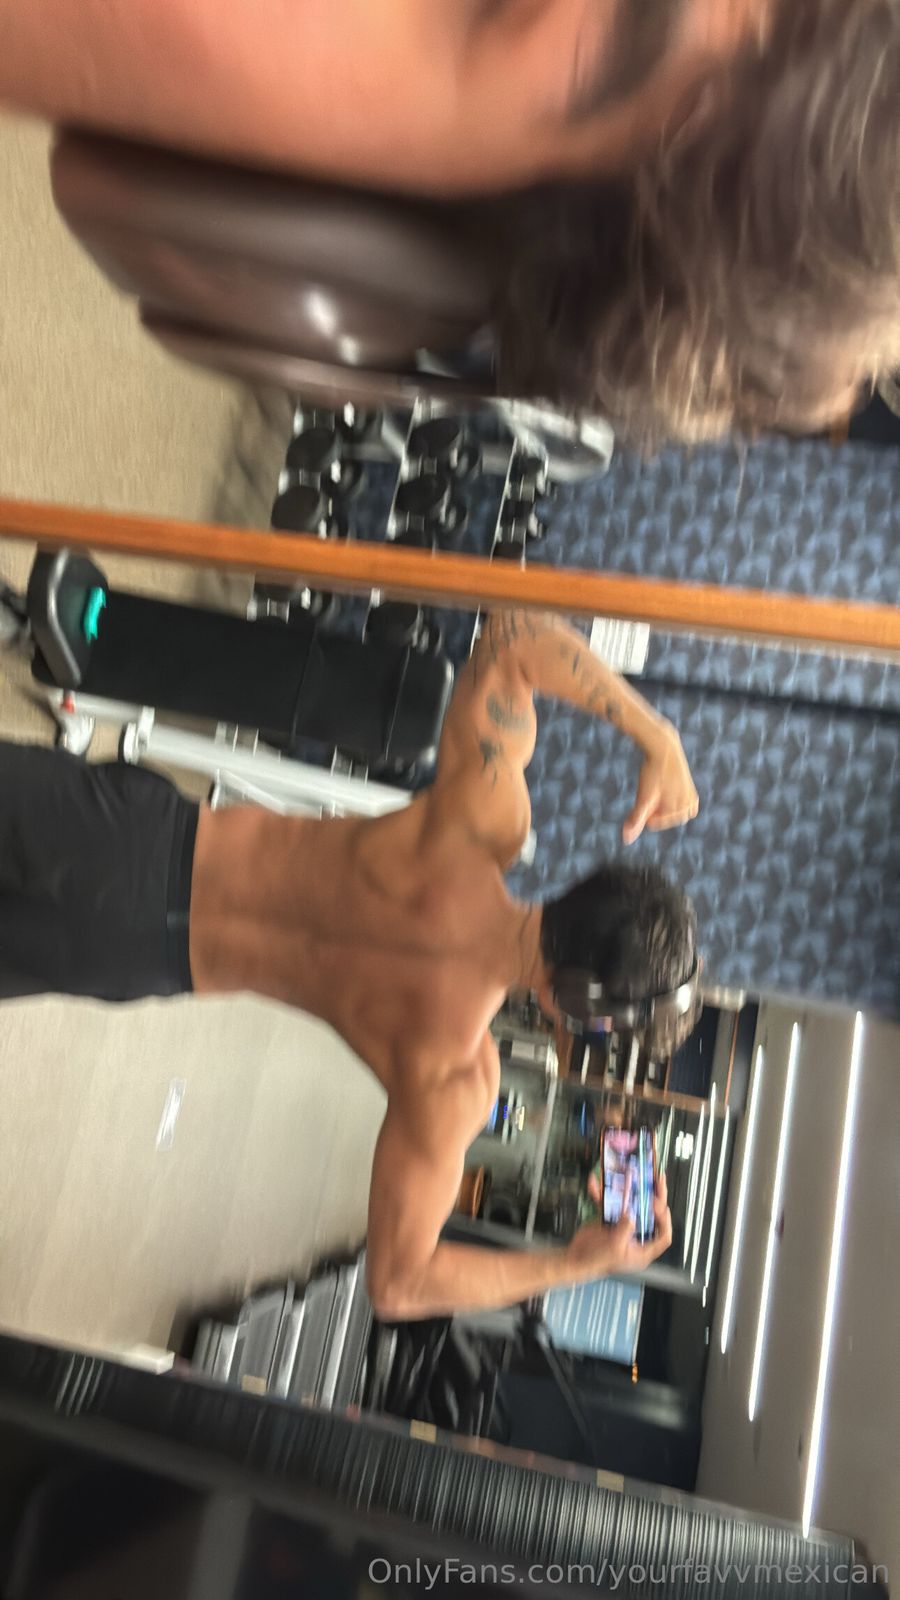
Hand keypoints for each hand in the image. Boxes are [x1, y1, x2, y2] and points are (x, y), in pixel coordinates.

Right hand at [566, 1176, 672, 1279]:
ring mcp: (625, 1226)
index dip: (664, 1220)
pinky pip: (611, 1203)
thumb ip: (625, 1229)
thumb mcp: (615, 1247)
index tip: (657, 1204)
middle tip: (658, 1181)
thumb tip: (631, 1214)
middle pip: (652, 1215)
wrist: (577, 1257)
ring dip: (634, 1190)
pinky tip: (596, 1183)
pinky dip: (603, 1193)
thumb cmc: (597, 1260)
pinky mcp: (612, 1219)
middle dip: (657, 1197)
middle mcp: (637, 1236)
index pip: (663, 1236)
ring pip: (634, 1205)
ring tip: (639, 1176)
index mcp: (643, 1249)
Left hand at [624, 723, 698, 843]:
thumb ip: (637, 819)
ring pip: (670, 812)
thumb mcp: (643, 797)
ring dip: (662, 804)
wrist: (664, 747)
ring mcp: (692, 798)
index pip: (653, 823)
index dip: (645, 810)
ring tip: (660, 787)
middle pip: (663, 818)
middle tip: (654, 789)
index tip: (647, 794)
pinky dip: (670, 801)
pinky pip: (678, 805)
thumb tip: (626, 840)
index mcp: (681, 809)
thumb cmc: (652, 772)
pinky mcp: (691, 790)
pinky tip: (666, 788)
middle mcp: (690, 805)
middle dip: (655, 808)